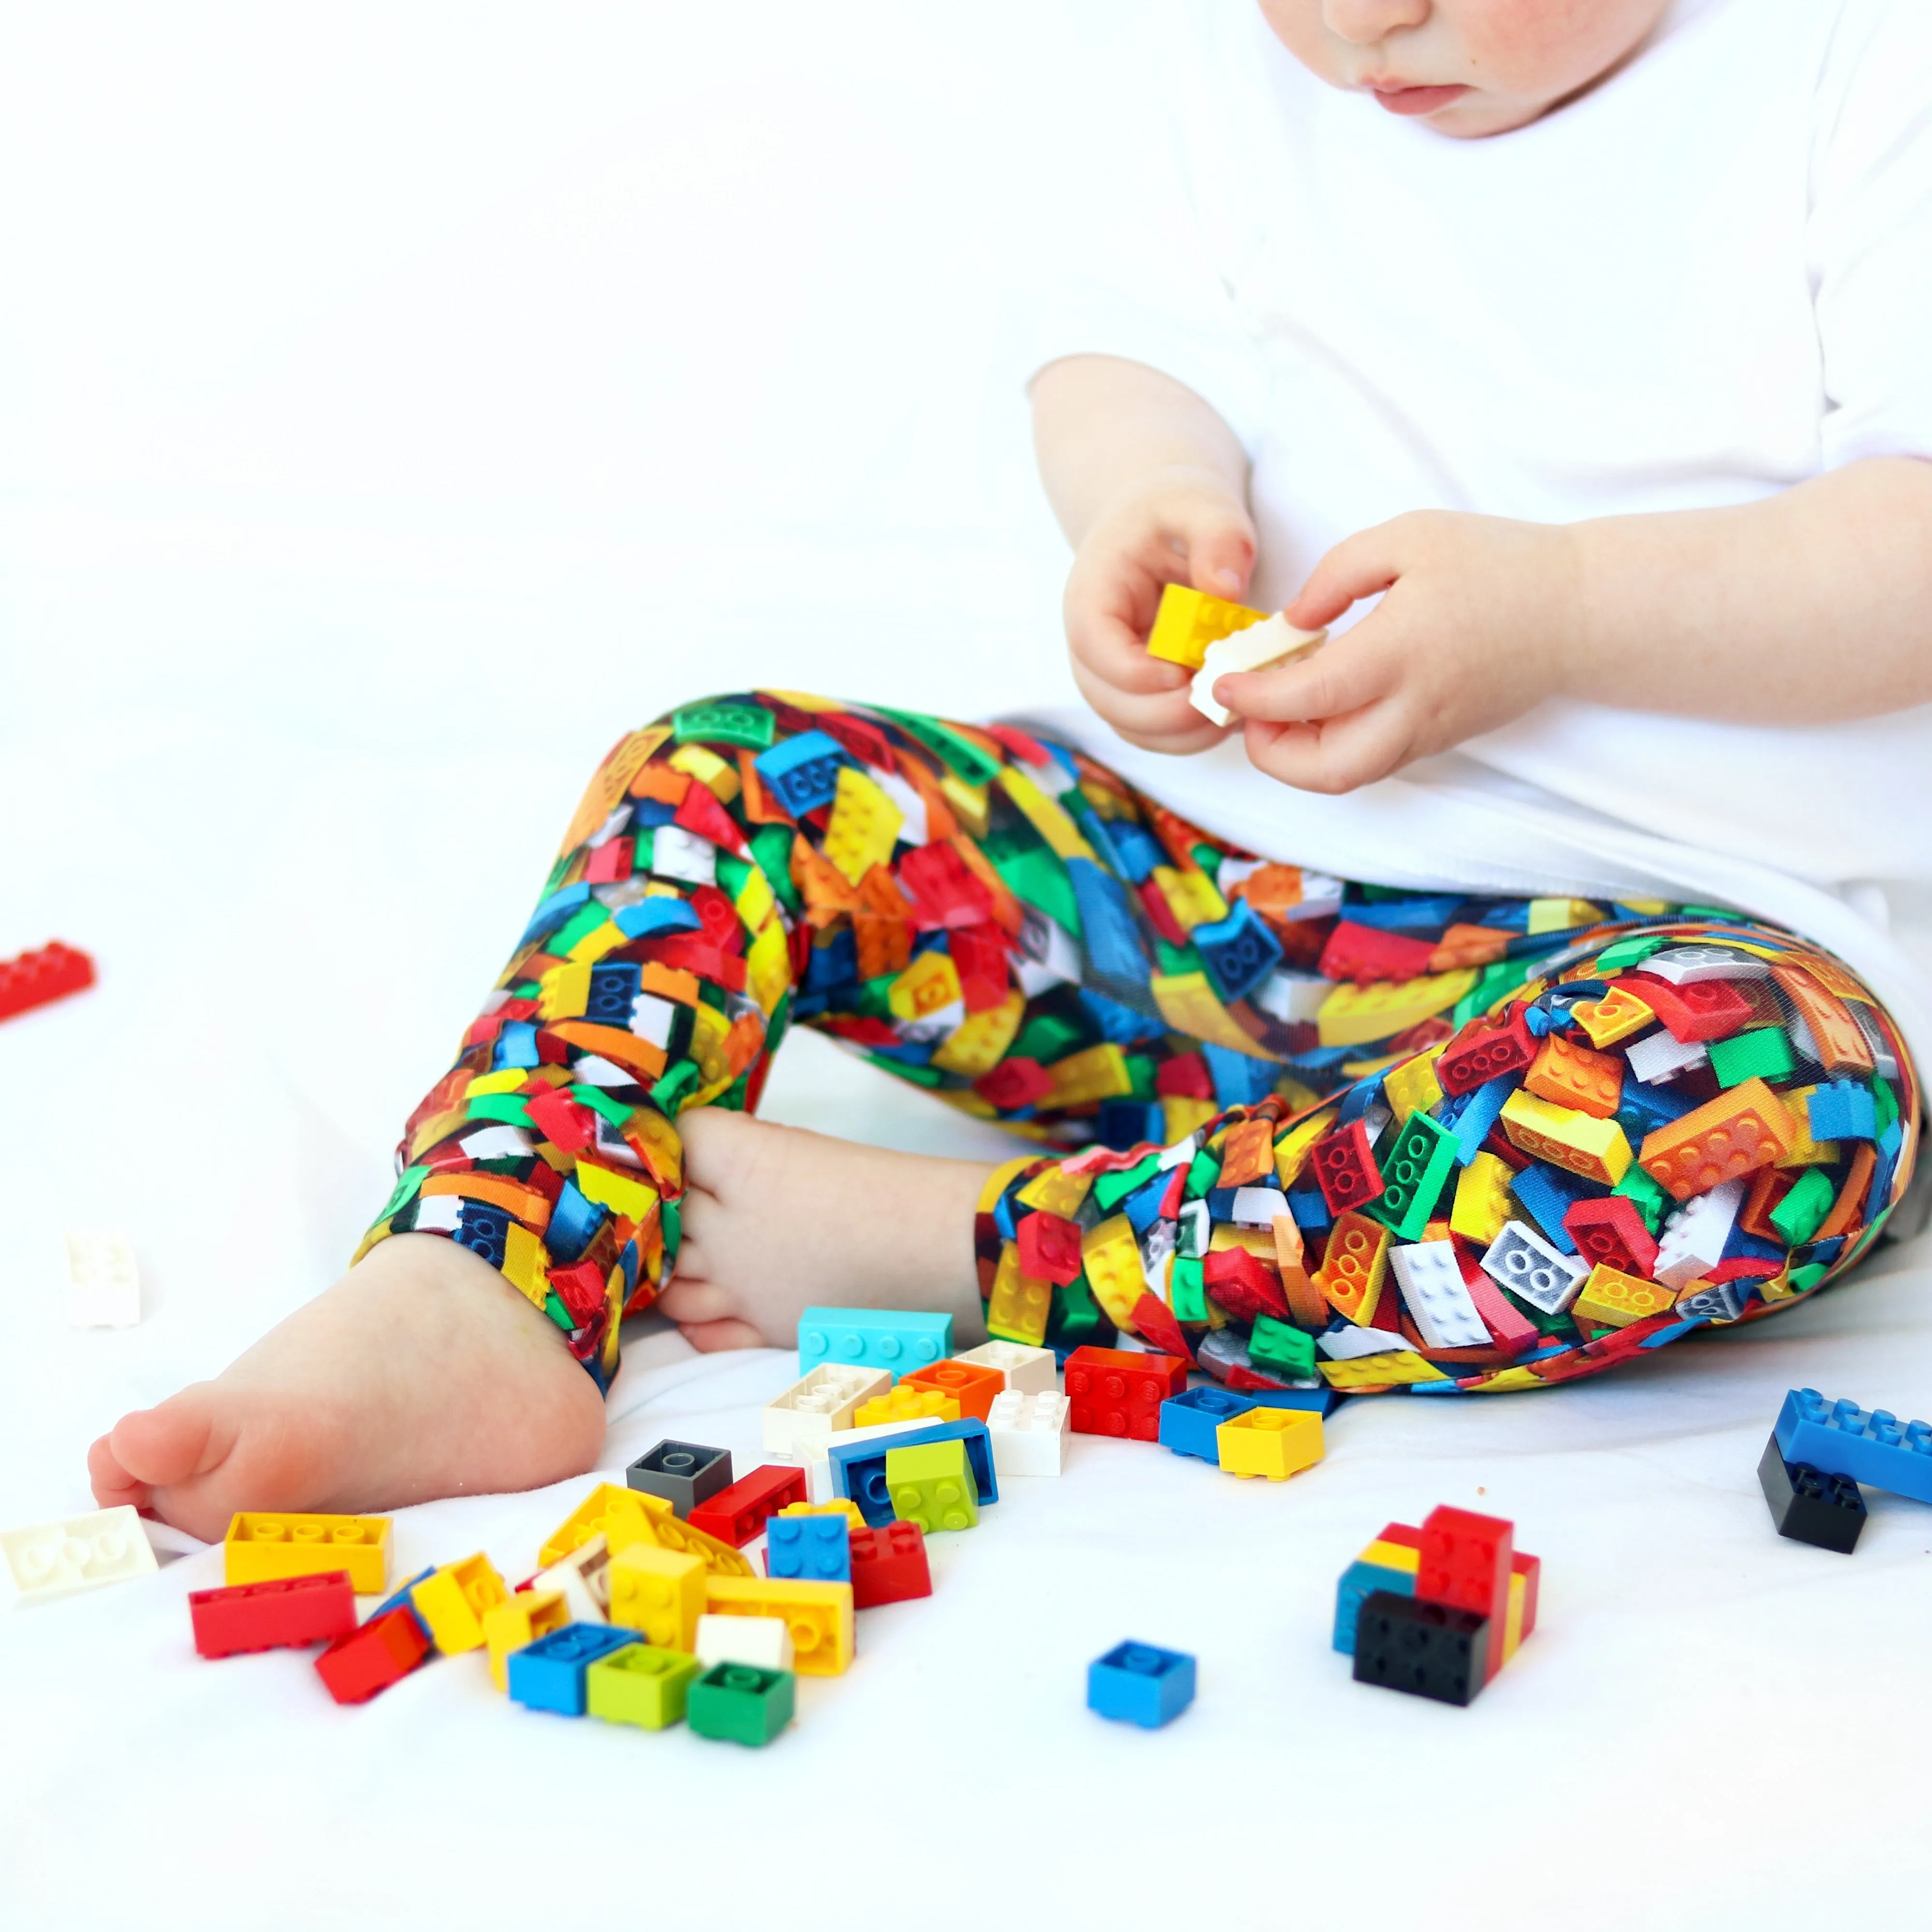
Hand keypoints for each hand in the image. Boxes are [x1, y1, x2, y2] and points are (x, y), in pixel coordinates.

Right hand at [1062, 468, 1258, 754]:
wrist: (1160, 525)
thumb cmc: (1174, 512)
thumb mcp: (1200, 504)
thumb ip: (1217, 537)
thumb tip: (1226, 589)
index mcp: (1092, 595)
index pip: (1095, 645)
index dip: (1134, 671)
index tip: (1184, 674)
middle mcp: (1092, 645)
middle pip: (1108, 701)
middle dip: (1165, 713)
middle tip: (1222, 702)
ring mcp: (1113, 676)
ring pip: (1133, 727)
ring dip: (1183, 732)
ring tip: (1233, 711)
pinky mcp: (1139, 694)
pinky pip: (1158, 732)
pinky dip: (1192, 734)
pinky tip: (1232, 714)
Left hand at [1213, 510, 1582, 792]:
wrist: (1580, 611)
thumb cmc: (1497, 563)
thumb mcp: (1410, 538)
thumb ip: (1338, 574)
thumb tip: (1291, 622)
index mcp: (1402, 651)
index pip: (1308, 696)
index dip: (1253, 696)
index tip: (1220, 680)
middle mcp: (1415, 706)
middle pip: (1326, 769)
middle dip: (1270, 752)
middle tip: (1249, 708)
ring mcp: (1430, 731)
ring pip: (1349, 774)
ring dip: (1300, 755)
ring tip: (1282, 703)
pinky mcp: (1441, 738)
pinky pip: (1374, 760)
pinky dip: (1334, 746)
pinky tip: (1324, 703)